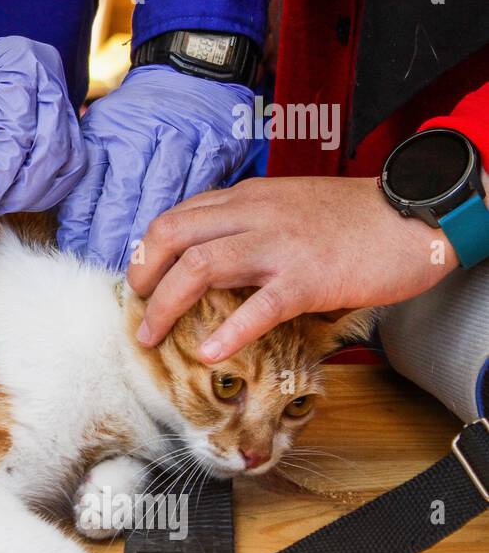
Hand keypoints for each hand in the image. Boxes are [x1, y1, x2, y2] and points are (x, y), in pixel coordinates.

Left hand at [0, 14, 84, 213]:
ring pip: (69, 158)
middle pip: (54, 148)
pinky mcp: (60, 113)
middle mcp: (48, 75)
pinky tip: (19, 195)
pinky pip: (68, 157)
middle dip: (22, 189)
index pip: (21, 135)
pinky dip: (47, 182)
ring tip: (4, 204)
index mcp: (19, 64)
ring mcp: (59, 93)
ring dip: (39, 190)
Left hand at [57, 65, 253, 269]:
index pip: (91, 184)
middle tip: (111, 274)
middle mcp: (145, 131)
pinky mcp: (217, 146)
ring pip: (163, 198)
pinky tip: (183, 249)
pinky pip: (200, 190)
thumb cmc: (142, 110)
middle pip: (125, 195)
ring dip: (151, 242)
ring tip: (143, 274)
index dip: (85, 224)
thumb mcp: (105, 127)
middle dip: (115, 240)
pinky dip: (191, 223)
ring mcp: (184, 137)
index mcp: (111, 129)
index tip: (82, 254)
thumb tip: (74, 231)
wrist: (194, 70)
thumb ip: (90, 174)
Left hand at [128, 175, 457, 360]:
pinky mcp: (310, 278)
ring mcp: (280, 246)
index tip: (140, 280)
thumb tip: (210, 254)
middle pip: (172, 235)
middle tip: (136, 307)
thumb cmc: (354, 219)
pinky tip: (208, 354)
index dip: (148, 250)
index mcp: (248, 198)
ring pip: (200, 266)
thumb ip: (249, 223)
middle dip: (142, 274)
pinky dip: (227, 332)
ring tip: (151, 336)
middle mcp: (254, 215)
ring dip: (166, 305)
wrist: (415, 216)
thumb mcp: (289, 206)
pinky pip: (259, 307)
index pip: (177, 217)